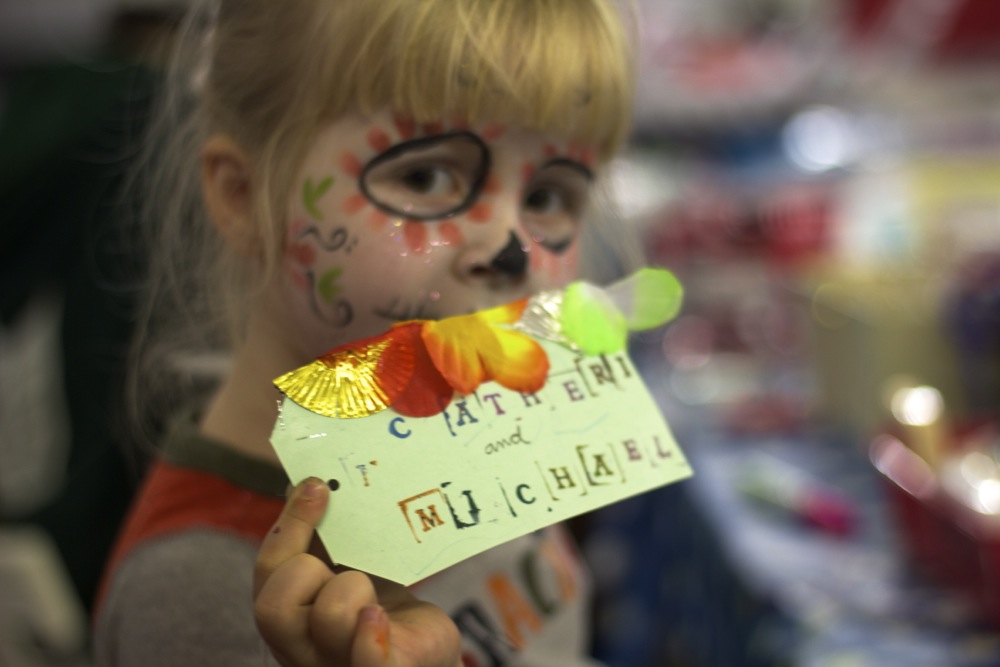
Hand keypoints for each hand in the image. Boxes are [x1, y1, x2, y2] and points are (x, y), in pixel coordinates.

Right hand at [254, 477, 461, 666]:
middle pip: (272, 606)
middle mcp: (302, 647)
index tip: (317, 485)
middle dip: (306, 568)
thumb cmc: (383, 606)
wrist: (425, 649)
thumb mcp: (352, 567)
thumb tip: (309, 483)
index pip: (267, 571)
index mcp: (290, 614)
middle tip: (343, 562)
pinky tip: (377, 617)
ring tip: (373, 598)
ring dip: (354, 590)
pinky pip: (368, 664)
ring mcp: (338, 664)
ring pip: (328, 617)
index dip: (290, 524)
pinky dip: (370, 640)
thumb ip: (326, 538)